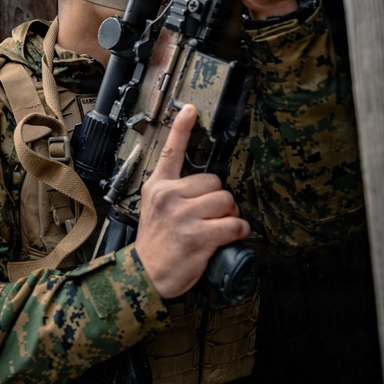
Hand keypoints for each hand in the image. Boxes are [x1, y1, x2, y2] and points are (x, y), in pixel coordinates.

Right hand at [133, 105, 249, 298]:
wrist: (145, 274)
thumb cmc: (155, 244)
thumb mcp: (152, 209)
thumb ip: (172, 192)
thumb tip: (204, 187)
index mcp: (158, 186)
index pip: (170, 151)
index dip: (182, 128)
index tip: (191, 109)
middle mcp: (169, 196)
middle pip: (215, 181)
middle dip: (220, 199)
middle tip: (210, 216)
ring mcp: (183, 215)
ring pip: (227, 200)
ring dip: (230, 216)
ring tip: (217, 228)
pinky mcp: (198, 234)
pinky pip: (234, 224)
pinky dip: (238, 231)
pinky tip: (228, 237)